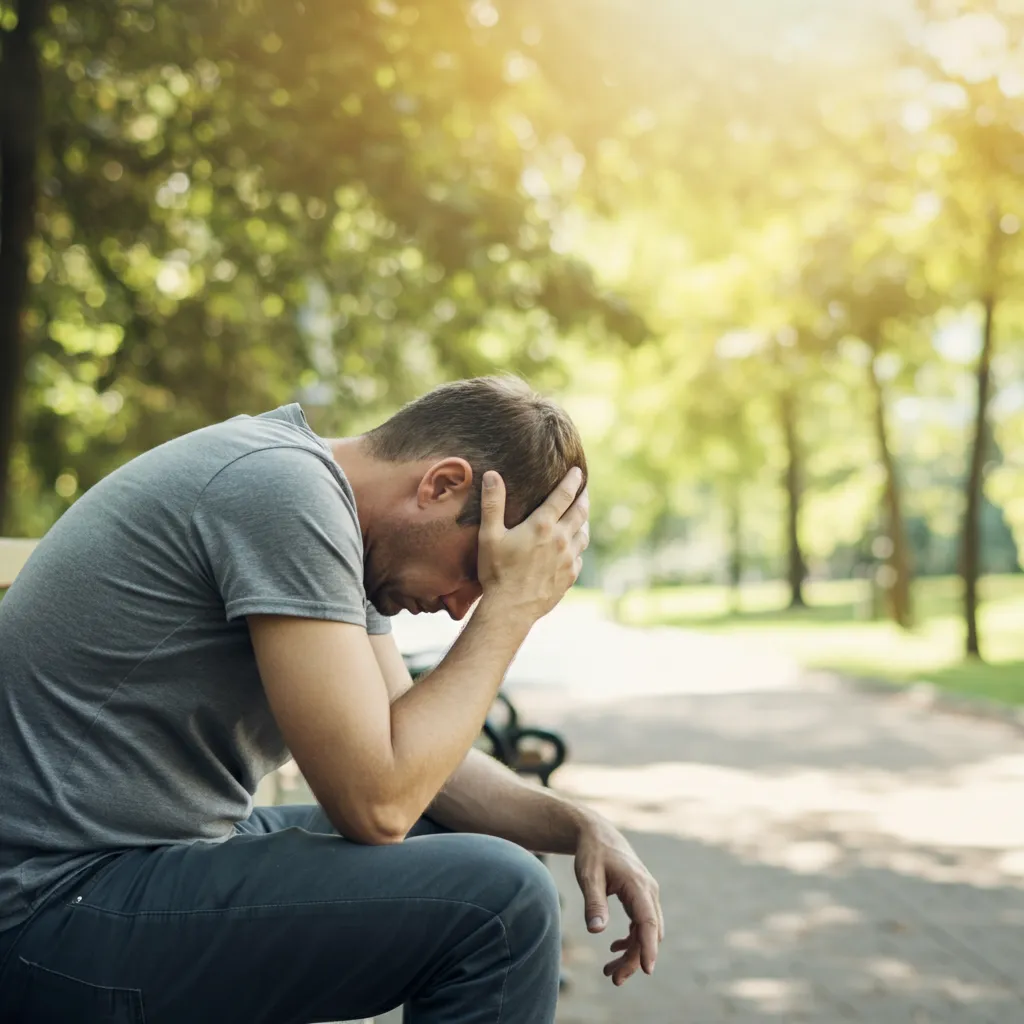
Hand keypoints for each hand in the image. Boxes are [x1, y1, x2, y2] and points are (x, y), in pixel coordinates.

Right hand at [477, 467, 588, 622]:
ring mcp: (568, 559)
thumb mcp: (489, 535)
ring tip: (581, 516)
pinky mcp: (570, 576)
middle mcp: (560, 539)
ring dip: (583, 522)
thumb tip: (492, 474)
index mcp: (542, 525)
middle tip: (584, 490)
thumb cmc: (496, 571)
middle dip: (583, 498)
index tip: (577, 471)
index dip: (572, 481)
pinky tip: (573, 547)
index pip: (564, 496)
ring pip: (583, 534)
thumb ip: (492, 503)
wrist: (510, 609)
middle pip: (579, 512)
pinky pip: (579, 556)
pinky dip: (578, 547)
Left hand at [574, 815, 662, 985]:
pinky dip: (631, 939)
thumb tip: (596, 931)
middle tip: (613, 978)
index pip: (648, 921)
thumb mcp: (588, 876)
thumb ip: (594, 902)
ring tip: (610, 971)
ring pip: (647, 931)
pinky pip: (642, 924)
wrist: (597, 834)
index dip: (649, 947)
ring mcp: (646, 893)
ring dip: (632, 952)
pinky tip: (614, 948)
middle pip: (649, 932)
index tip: (647, 970)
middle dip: (635, 958)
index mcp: (637, 885)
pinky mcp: (641, 896)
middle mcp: (648, 890)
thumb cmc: (592, 853)